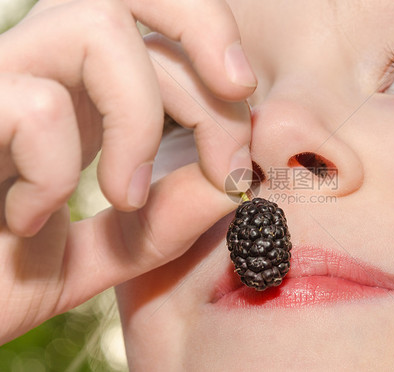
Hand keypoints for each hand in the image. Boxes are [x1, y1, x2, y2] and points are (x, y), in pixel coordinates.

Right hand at [0, 0, 252, 342]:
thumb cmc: (4, 275)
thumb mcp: (110, 251)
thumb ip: (167, 222)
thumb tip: (231, 188)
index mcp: (90, 91)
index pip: (170, 34)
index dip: (223, 93)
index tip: (238, 171)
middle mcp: (49, 65)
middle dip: (209, 54)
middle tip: (228, 154)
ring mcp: (1, 76)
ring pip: (97, 23)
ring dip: (139, 121)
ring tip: (124, 198)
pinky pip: (36, 104)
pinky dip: (56, 171)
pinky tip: (30, 219)